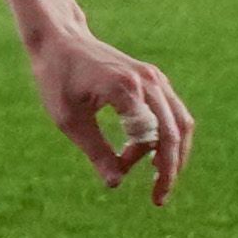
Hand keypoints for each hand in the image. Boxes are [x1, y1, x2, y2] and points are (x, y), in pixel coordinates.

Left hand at [28, 14, 192, 198]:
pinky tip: (145, 155)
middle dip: (170, 168)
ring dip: (170, 153)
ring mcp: (154, 78)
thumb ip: (96, 151)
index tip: (144, 189)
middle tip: (158, 197)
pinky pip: (171, 112)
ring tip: (153, 178)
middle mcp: (148, 82)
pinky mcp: (153, 79)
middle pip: (176, 132)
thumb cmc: (57, 79)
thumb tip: (115, 184)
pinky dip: (165, 136)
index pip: (157, 137)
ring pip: (180, 122)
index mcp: (126, 90)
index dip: (157, 169)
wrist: (59, 40)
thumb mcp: (69, 120)